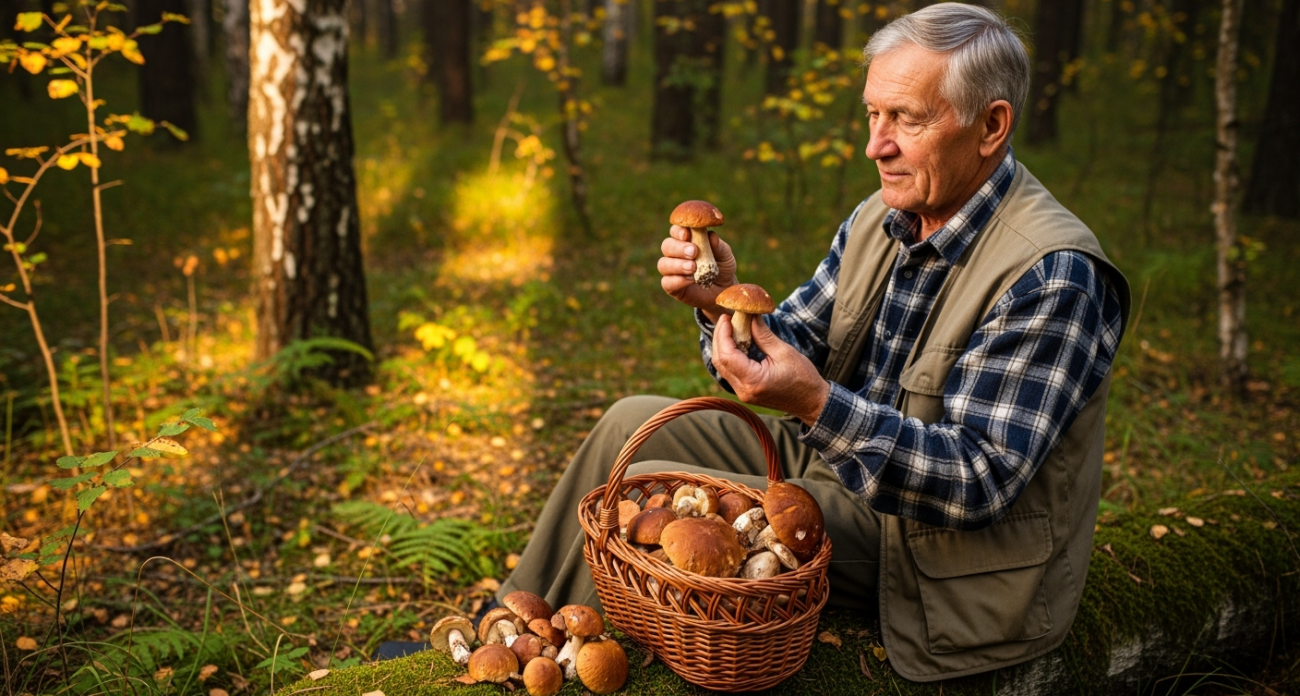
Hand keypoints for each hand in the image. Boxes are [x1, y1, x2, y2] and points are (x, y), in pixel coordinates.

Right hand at [658, 224, 736, 320]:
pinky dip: (677, 280)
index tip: (687, 234)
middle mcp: (675, 254)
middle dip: (678, 248)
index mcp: (686, 240)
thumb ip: (719, 246)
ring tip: (693, 268)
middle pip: (666, 246)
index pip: (676, 230)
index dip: (678, 231)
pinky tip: (690, 280)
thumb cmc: (723, 268)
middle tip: (694, 252)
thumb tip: (711, 236)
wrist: (724, 290)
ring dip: (677, 264)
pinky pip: (666, 282)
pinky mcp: (672, 287)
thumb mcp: (725, 256)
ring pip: (663, 264)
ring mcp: (672, 271)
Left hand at [712, 314, 829, 424]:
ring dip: (723, 346)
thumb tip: (750, 316)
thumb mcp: (784, 352)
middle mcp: (743, 390)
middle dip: (720, 338)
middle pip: (720, 361)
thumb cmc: (803, 377)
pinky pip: (730, 372)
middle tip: (727, 319)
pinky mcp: (745, 392)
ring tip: (731, 327)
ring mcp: (743, 393)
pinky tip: (737, 342)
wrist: (812, 402)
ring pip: (722, 367)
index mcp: (753, 380)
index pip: (727, 356)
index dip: (723, 334)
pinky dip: (730, 355)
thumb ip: (763, 335)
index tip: (727, 317)